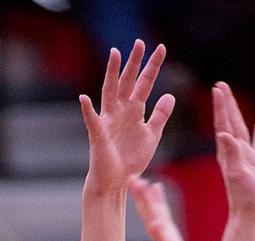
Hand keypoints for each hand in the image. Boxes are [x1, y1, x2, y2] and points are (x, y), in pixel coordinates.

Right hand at [82, 40, 175, 195]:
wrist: (115, 183)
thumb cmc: (130, 160)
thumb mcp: (151, 135)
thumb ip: (160, 115)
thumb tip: (170, 94)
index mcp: (133, 110)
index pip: (144, 83)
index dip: (152, 67)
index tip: (161, 48)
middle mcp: (119, 111)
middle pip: (127, 81)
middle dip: (134, 62)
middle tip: (140, 43)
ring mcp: (108, 121)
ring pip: (110, 92)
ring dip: (111, 74)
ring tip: (114, 54)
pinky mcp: (98, 136)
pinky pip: (92, 121)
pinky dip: (87, 110)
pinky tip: (84, 98)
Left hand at [131, 177, 243, 240]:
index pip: (163, 227)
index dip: (155, 207)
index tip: (149, 187)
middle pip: (160, 222)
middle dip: (147, 200)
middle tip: (135, 178)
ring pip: (164, 231)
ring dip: (153, 210)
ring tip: (145, 188)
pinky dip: (163, 238)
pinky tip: (155, 224)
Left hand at [213, 81, 254, 226]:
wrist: (252, 217)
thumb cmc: (244, 199)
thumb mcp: (237, 173)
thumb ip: (231, 154)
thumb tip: (224, 134)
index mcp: (228, 153)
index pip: (224, 124)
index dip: (221, 105)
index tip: (218, 87)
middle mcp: (235, 153)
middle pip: (230, 123)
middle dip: (226, 104)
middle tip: (221, 86)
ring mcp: (247, 159)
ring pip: (243, 131)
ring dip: (238, 116)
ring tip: (234, 102)